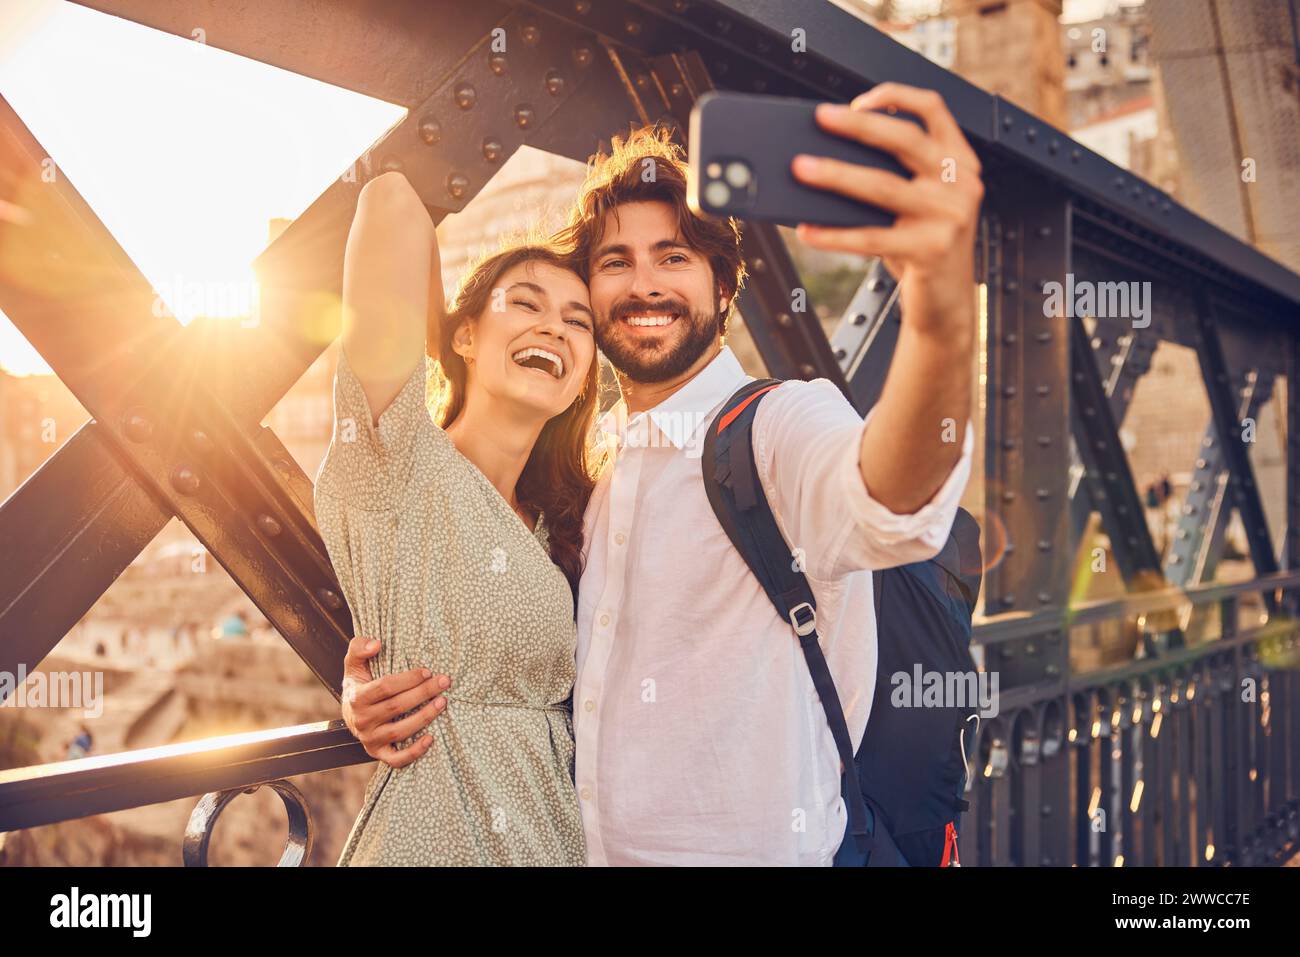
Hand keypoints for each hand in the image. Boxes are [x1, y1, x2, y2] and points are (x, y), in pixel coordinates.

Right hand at [341, 635, 449, 768]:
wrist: (350, 713)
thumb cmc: (360, 683)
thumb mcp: (354, 663)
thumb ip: (359, 647)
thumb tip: (376, 644)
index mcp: (356, 697)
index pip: (385, 687)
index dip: (408, 679)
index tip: (427, 671)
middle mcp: (362, 720)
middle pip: (396, 707)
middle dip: (423, 693)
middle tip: (444, 682)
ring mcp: (370, 739)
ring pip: (400, 731)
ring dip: (424, 717)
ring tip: (443, 702)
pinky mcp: (378, 753)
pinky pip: (397, 759)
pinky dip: (414, 752)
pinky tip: (431, 738)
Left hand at [790, 82, 982, 339]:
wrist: (948, 303)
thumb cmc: (924, 246)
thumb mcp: (921, 202)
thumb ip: (897, 174)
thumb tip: (829, 156)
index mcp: (960, 161)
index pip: (933, 109)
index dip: (895, 97)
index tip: (859, 100)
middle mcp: (961, 183)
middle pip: (905, 140)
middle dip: (858, 125)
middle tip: (820, 118)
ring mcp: (950, 217)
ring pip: (883, 186)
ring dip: (836, 175)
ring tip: (802, 168)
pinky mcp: (931, 251)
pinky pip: (871, 238)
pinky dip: (834, 234)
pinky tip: (807, 231)